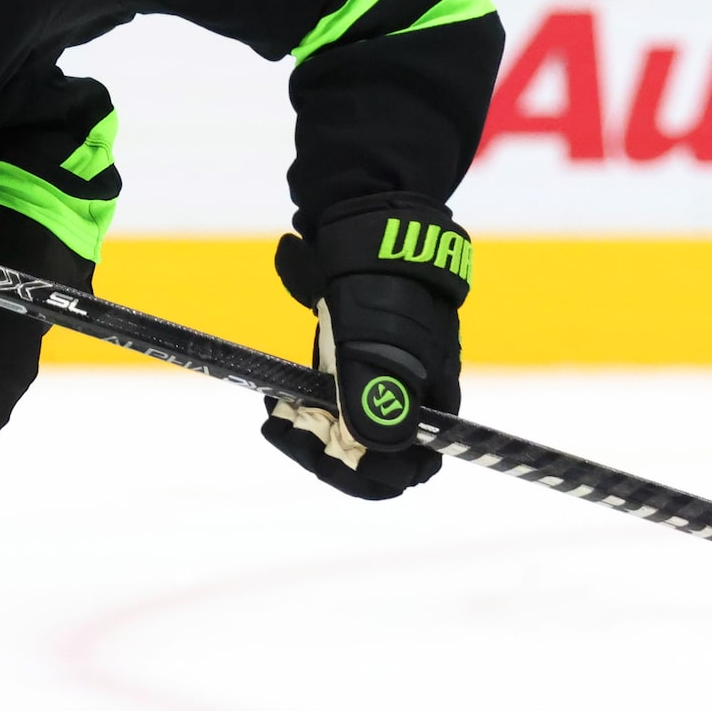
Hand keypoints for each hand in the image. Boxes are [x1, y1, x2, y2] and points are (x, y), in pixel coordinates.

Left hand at [258, 193, 469, 500]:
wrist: (372, 235)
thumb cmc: (383, 289)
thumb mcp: (377, 343)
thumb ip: (375, 398)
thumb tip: (371, 454)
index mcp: (431, 403)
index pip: (409, 470)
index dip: (367, 475)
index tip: (323, 456)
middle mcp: (413, 402)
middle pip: (375, 460)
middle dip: (329, 455)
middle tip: (289, 431)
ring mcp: (387, 385)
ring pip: (350, 437)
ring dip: (314, 436)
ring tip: (281, 416)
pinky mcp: (360, 370)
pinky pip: (336, 411)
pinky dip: (310, 414)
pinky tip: (281, 401)